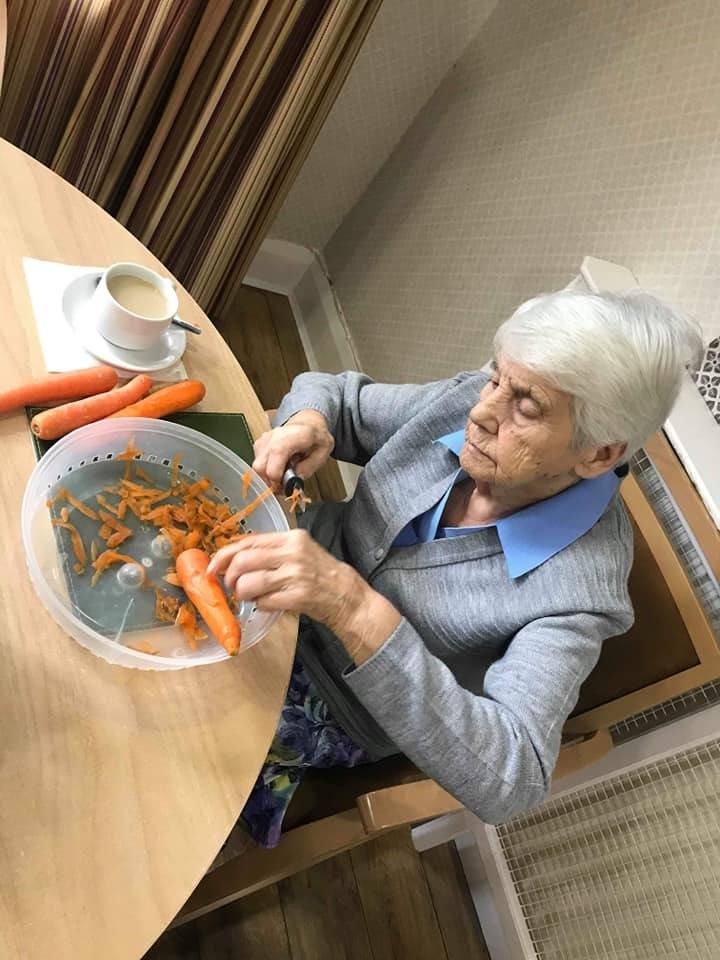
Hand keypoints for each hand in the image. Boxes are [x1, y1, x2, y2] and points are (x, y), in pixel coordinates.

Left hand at [208, 529, 360, 629]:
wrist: (345, 594)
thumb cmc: (318, 572)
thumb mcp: (297, 551)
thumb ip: (269, 549)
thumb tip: (232, 555)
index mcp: (290, 537)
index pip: (247, 542)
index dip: (224, 555)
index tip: (213, 567)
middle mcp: (292, 553)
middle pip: (243, 562)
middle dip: (230, 577)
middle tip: (232, 586)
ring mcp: (295, 575)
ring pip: (249, 584)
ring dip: (243, 593)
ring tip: (250, 596)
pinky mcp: (297, 597)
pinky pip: (263, 602)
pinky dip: (259, 605)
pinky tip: (268, 603)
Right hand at [252, 410, 333, 487]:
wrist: (308, 424)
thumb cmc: (316, 439)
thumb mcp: (322, 455)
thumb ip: (307, 469)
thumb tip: (291, 482)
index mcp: (294, 436)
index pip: (275, 458)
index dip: (278, 478)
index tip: (286, 486)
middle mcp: (275, 435)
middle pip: (260, 466)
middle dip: (270, 482)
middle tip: (283, 486)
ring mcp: (265, 439)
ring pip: (256, 467)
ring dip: (268, 477)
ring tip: (283, 476)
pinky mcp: (259, 444)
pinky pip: (257, 463)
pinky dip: (266, 471)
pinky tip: (278, 468)